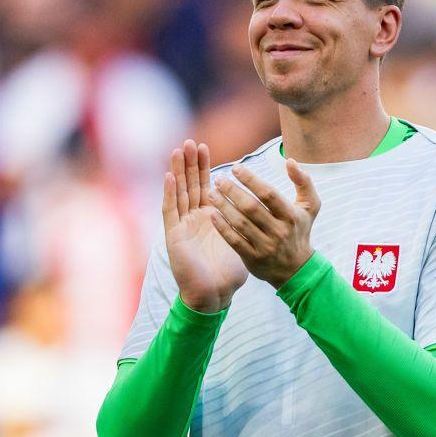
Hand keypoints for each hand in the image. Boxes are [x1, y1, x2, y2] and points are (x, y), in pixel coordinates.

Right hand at [163, 140, 247, 312]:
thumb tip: (266, 212)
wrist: (213, 295)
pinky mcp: (174, 235)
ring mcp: (182, 226)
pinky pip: (170, 210)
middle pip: (190, 185)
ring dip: (178, 172)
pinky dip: (169, 193)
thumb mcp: (242, 241)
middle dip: (190, 163)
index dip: (204, 167)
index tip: (204, 147)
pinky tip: (169, 176)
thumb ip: (248, 225)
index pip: (205, 186)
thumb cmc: (228, 273)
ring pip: (179, 192)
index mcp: (210, 218)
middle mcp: (194, 219)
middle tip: (190, 142)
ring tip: (179, 151)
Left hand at [208, 159, 320, 288]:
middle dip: (232, 191)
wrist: (296, 269)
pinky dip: (222, 227)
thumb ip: (303, 182)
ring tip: (212, 193)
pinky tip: (213, 214)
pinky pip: (234, 241)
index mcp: (291, 216)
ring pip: (240, 223)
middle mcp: (279, 231)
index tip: (235, 168)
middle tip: (219, 179)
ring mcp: (265, 246)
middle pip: (251, 207)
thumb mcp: (310, 206)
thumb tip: (290, 161)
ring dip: (223, 206)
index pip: (268, 194)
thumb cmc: (299, 230)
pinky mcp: (253, 258)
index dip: (251, 180)